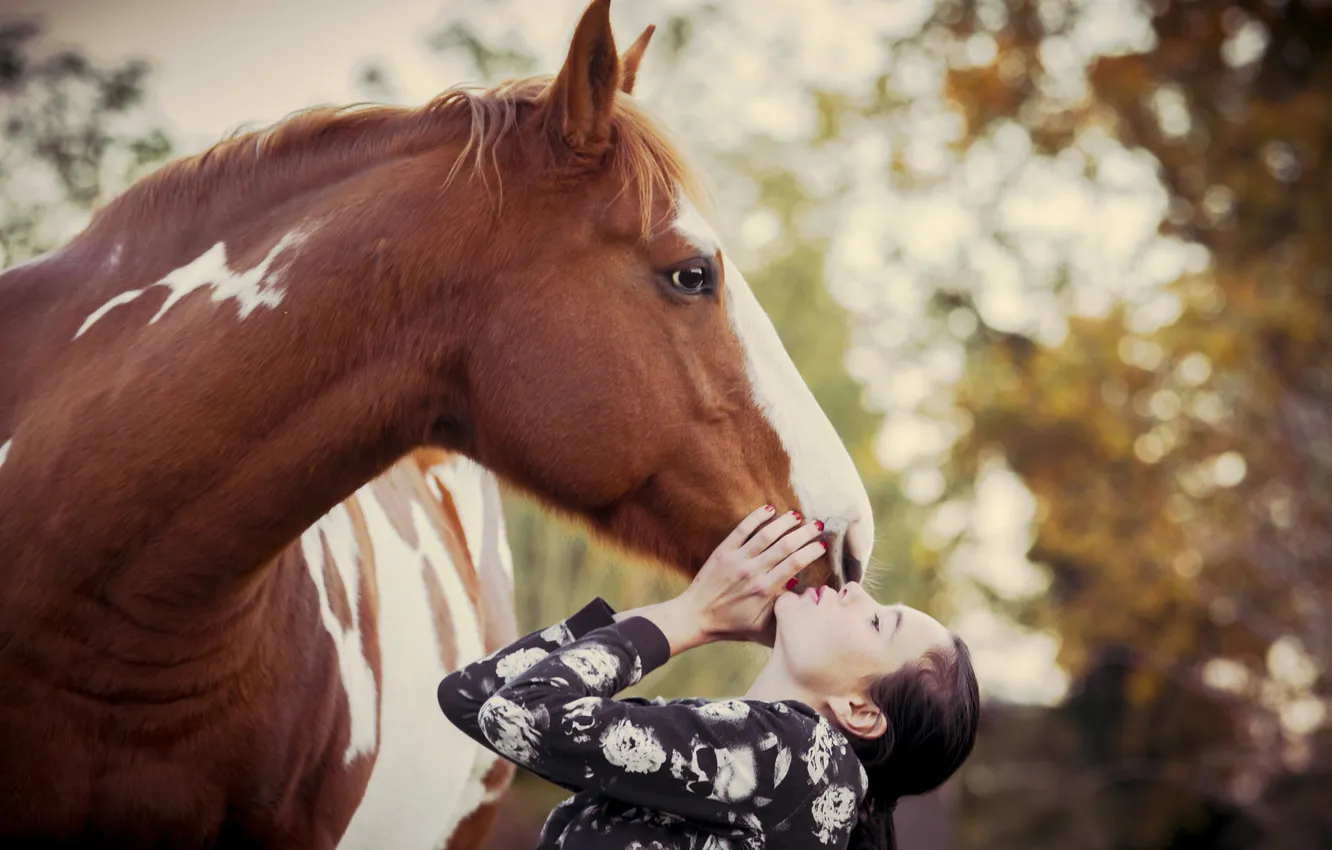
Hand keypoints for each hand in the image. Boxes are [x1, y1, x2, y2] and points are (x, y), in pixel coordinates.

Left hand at [615, 506, 824, 654]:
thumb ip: (783, 610)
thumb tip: (804, 595)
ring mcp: (737, 559)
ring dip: (784, 522)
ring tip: (798, 515)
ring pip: (766, 534)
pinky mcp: (723, 551)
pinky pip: (742, 530)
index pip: (795, 564)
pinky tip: (769, 509)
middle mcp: (753, 572)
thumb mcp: (762, 626)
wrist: (695, 617)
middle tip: (818, 525)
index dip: (811, 551)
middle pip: (785, 546)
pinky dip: (756, 517)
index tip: (822, 545)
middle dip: (804, 533)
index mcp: (765, 590)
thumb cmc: (731, 625)